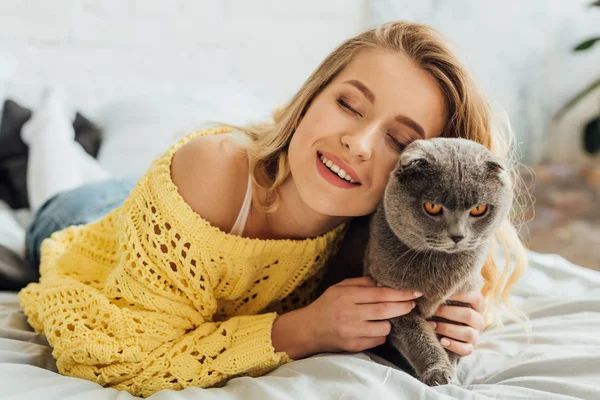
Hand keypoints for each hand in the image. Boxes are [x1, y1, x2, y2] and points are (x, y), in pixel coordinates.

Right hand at [284, 276, 421, 356]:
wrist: (309, 329)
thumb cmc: (327, 305)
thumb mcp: (340, 287)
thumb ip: (362, 283)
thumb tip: (384, 281)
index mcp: (348, 296)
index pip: (380, 294)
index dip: (401, 293)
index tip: (416, 292)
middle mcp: (350, 314)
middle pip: (386, 310)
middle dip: (404, 306)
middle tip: (414, 304)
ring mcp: (352, 332)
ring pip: (384, 327)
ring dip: (390, 322)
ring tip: (385, 317)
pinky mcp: (353, 346)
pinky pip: (377, 340)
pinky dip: (380, 334)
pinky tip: (374, 328)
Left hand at [428, 290, 485, 356]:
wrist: (441, 330)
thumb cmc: (443, 309)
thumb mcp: (446, 299)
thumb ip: (443, 294)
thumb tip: (428, 288)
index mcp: (477, 304)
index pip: (474, 296)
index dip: (458, 294)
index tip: (438, 293)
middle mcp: (479, 319)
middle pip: (469, 315)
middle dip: (446, 312)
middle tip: (429, 311)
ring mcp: (476, 335)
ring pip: (468, 333)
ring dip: (447, 329)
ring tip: (431, 325)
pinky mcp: (470, 348)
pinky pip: (466, 349)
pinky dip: (454, 345)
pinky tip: (441, 341)